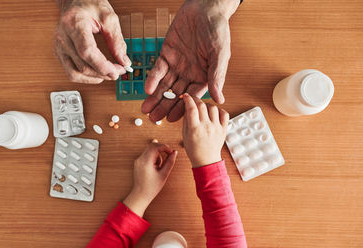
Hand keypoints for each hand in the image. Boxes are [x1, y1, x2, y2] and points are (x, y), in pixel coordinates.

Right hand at [54, 0, 130, 82]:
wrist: (74, 1)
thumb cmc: (89, 5)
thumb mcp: (109, 17)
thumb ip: (117, 40)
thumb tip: (123, 61)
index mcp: (74, 23)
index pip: (87, 51)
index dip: (102, 66)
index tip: (117, 71)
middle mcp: (62, 37)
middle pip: (83, 65)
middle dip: (104, 72)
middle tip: (119, 71)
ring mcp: (59, 47)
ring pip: (75, 73)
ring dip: (95, 78)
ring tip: (108, 74)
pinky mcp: (59, 53)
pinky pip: (71, 73)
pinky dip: (86, 77)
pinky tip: (97, 74)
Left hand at [123, 143, 177, 216]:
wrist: (140, 194)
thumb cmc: (152, 187)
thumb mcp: (164, 174)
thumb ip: (170, 162)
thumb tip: (174, 152)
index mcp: (146, 162)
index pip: (155, 146)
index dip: (165, 147)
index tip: (171, 152)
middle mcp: (140, 159)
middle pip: (151, 146)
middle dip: (161, 149)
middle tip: (168, 156)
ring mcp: (138, 160)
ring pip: (149, 150)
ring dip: (157, 154)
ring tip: (159, 167)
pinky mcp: (138, 162)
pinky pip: (147, 155)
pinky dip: (153, 158)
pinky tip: (155, 167)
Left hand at [141, 0, 238, 121]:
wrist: (205, 8)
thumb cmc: (217, 29)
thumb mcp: (219, 53)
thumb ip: (216, 76)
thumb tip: (219, 99)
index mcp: (204, 76)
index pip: (191, 97)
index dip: (181, 108)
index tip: (171, 119)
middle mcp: (189, 73)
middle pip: (175, 94)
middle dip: (164, 107)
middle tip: (153, 119)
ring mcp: (177, 64)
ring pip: (164, 85)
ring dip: (155, 97)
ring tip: (146, 109)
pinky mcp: (167, 54)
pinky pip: (158, 69)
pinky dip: (152, 79)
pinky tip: (147, 89)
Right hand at [182, 93, 228, 167]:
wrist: (206, 160)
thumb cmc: (194, 149)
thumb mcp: (185, 134)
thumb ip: (186, 119)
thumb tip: (187, 106)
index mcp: (194, 129)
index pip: (191, 108)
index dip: (188, 99)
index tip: (185, 96)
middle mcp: (206, 127)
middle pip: (202, 105)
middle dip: (196, 99)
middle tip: (193, 100)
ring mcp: (216, 128)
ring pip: (213, 107)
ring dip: (207, 105)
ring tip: (203, 109)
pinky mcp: (224, 129)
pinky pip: (224, 114)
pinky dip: (219, 110)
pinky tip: (214, 113)